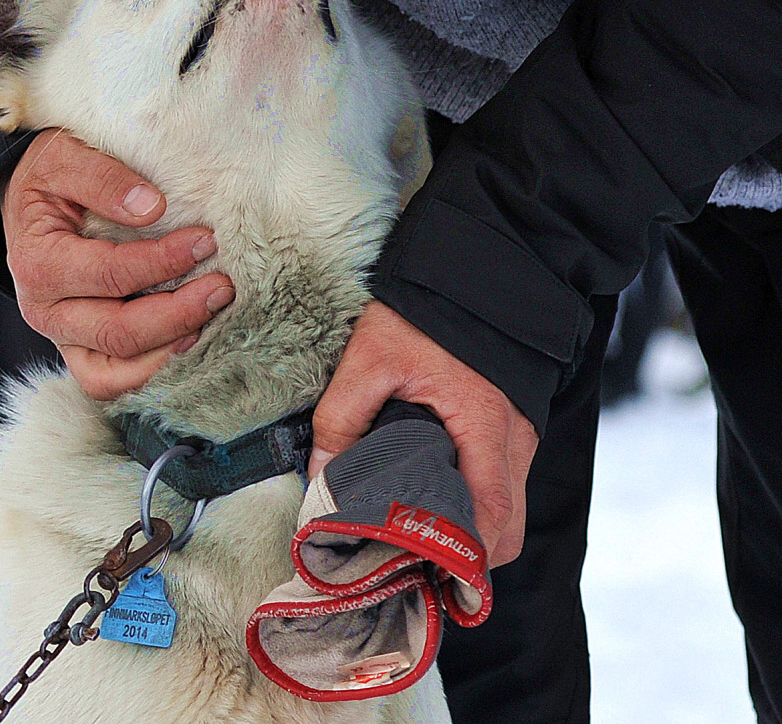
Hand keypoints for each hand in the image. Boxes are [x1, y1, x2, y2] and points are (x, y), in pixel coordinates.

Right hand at [2, 130, 234, 399]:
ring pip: (116, 370)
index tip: (206, 241)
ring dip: (169, 350)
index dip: (162, 262)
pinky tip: (189, 342)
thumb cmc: (49, 176)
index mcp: (39, 263)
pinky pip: (111, 382)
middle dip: (178, 313)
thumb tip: (153, 208)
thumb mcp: (64, 157)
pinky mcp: (79, 349)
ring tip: (213, 319)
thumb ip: (103, 178)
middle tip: (223, 287)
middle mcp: (45, 311)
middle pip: (118, 332)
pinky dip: (150, 372)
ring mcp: (62, 337)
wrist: (27, 199)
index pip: (111, 274)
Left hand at [309, 302, 537, 567]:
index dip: (466, 557)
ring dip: (474, 528)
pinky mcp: (514, 423)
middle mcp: (515, 433)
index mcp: (484, 422)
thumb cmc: (422, 308)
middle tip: (417, 563)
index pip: (492, 515)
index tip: (428, 576)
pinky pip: (506, 478)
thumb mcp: (368, 358)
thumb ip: (340, 419)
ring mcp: (521, 430)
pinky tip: (436, 495)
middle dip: (470, 555)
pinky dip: (479, 500)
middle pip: (509, 525)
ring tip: (419, 533)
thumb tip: (319, 484)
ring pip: (510, 505)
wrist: (467, 265)